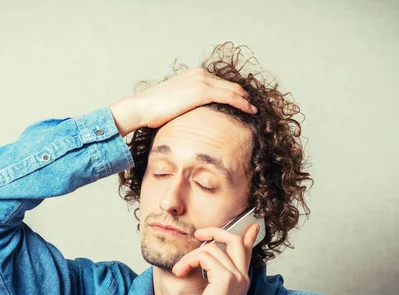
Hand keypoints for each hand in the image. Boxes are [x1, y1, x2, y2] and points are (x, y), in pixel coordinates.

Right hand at [109, 67, 256, 136]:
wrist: (142, 107)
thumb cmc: (154, 110)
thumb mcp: (175, 102)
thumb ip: (187, 103)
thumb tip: (193, 115)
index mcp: (194, 74)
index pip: (220, 82)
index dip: (234, 92)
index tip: (243, 102)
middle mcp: (200, 74)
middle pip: (230, 84)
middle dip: (243, 95)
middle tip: (253, 106)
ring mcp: (202, 81)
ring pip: (233, 89)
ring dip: (246, 100)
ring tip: (255, 110)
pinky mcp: (202, 91)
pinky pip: (230, 96)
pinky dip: (243, 103)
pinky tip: (250, 111)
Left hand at [172, 223, 259, 294]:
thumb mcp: (212, 293)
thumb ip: (214, 274)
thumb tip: (209, 258)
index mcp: (241, 279)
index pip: (247, 251)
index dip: (247, 236)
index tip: (251, 226)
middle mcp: (242, 276)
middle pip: (234, 239)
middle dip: (215, 231)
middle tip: (198, 234)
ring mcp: (236, 276)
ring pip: (211, 248)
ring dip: (189, 256)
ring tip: (180, 269)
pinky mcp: (225, 279)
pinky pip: (204, 255)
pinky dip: (188, 261)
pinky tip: (181, 272)